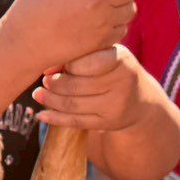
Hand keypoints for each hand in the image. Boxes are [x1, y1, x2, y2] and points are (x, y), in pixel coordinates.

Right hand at [0, 0, 145, 73]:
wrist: (24, 43)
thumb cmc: (31, 4)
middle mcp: (98, 0)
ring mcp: (102, 23)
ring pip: (130, 9)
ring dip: (123, 4)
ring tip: (107, 3)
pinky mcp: (101, 41)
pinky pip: (122, 28)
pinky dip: (115, 23)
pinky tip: (101, 20)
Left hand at [33, 45, 147, 130]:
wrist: (140, 100)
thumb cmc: (113, 70)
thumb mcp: (104, 56)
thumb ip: (80, 56)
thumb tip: (47, 69)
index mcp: (121, 60)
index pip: (87, 63)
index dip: (66, 65)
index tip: (53, 65)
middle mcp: (122, 83)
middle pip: (77, 86)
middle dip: (55, 84)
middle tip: (43, 81)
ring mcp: (116, 105)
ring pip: (74, 105)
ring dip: (51, 101)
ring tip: (38, 94)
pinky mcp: (109, 123)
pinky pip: (77, 121)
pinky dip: (56, 119)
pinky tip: (41, 115)